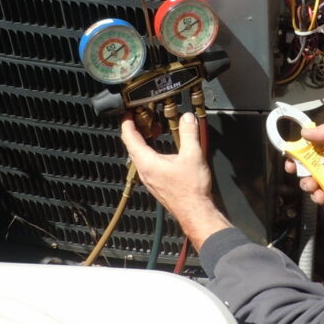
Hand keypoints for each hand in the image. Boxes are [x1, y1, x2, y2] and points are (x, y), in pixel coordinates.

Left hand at [121, 111, 230, 249]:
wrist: (196, 211)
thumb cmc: (191, 189)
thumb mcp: (193, 154)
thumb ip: (189, 133)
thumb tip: (187, 118)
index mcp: (147, 162)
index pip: (129, 138)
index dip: (127, 122)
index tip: (129, 112)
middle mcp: (144, 171)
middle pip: (133, 146)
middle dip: (138, 129)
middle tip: (146, 117)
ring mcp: (149, 179)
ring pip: (140, 155)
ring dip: (146, 141)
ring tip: (157, 131)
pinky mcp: (156, 184)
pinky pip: (148, 163)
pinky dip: (152, 151)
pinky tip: (165, 150)